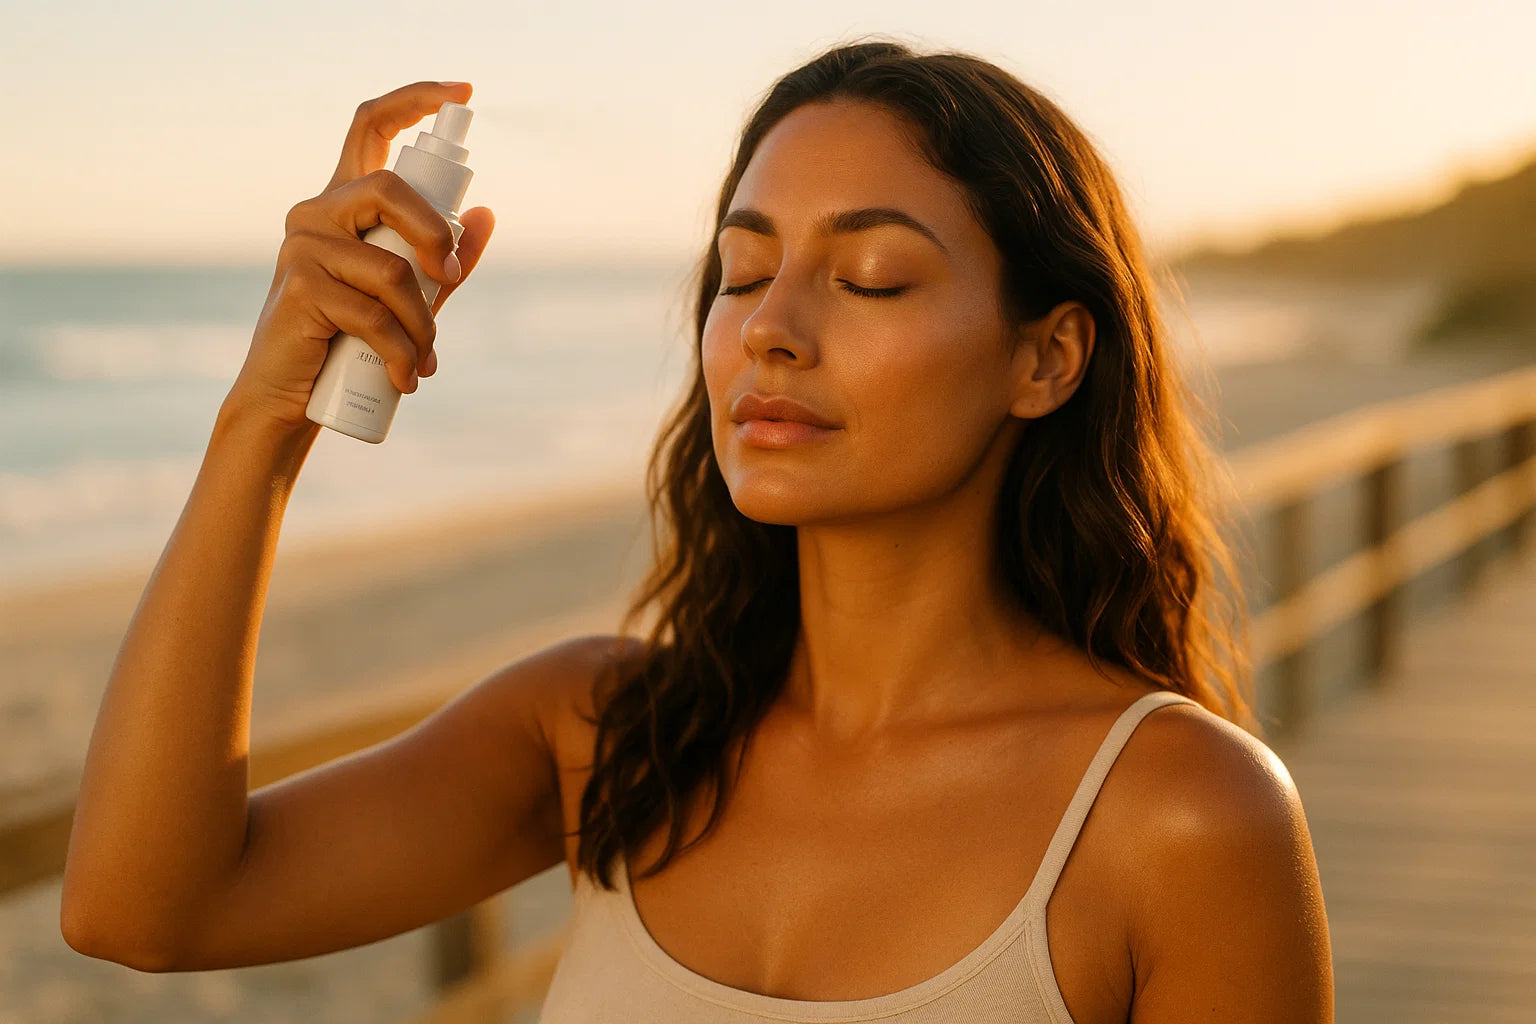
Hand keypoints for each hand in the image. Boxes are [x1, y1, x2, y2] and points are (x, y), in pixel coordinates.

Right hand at [226, 80, 494, 434]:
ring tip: (424, 361)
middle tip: (451, 281)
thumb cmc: (350, 341)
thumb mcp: (409, 295)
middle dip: (435, 235)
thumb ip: (444, 257)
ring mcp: (303, 246)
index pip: (370, 126)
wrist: (292, 396)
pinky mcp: (300, 287)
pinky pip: (372, 313)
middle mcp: (316, 212)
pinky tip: (405, 377)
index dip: (414, 100)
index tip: (464, 93)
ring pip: (391, 269)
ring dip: (422, 324)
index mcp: (343, 204)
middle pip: (389, 188)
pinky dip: (401, 350)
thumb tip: (487, 214)